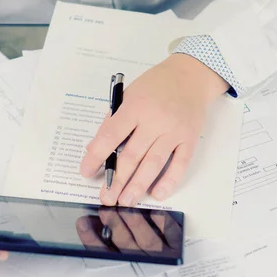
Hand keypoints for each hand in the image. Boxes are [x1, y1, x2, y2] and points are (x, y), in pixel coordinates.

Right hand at [76, 208, 182, 258]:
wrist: (174, 272)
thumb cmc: (142, 253)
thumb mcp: (120, 244)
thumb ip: (104, 236)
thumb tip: (89, 221)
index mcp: (127, 265)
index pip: (104, 254)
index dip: (91, 239)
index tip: (83, 223)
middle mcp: (144, 262)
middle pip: (126, 245)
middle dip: (114, 225)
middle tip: (106, 210)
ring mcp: (162, 255)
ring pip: (147, 240)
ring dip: (134, 222)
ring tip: (125, 206)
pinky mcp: (177, 247)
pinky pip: (170, 235)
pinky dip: (162, 223)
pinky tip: (154, 211)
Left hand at [80, 54, 228, 205]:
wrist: (190, 76)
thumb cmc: (156, 85)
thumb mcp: (129, 95)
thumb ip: (112, 120)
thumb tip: (94, 148)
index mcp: (135, 106)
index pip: (111, 135)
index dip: (96, 156)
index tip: (86, 171)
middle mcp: (155, 120)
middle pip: (132, 155)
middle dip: (116, 180)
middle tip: (106, 197)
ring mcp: (174, 130)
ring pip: (154, 163)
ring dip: (138, 185)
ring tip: (126, 200)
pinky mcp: (189, 139)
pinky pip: (180, 164)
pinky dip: (169, 181)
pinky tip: (157, 193)